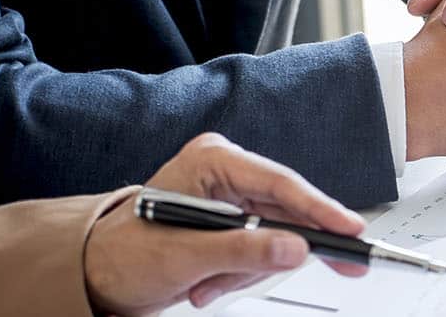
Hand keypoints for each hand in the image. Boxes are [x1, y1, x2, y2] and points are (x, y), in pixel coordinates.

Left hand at [83, 133, 366, 314]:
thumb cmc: (122, 256)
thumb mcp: (185, 257)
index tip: (351, 229)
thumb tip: (295, 248)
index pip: (281, 184)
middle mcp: (225, 174)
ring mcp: (230, 199)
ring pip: (278, 236)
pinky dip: (240, 274)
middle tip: (344, 265)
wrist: (95, 279)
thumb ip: (243, 251)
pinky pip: (262, 250)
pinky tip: (208, 283)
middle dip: (279, 251)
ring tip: (209, 283)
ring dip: (248, 269)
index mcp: (212, 162)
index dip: (321, 209)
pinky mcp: (232, 223)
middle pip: (287, 211)